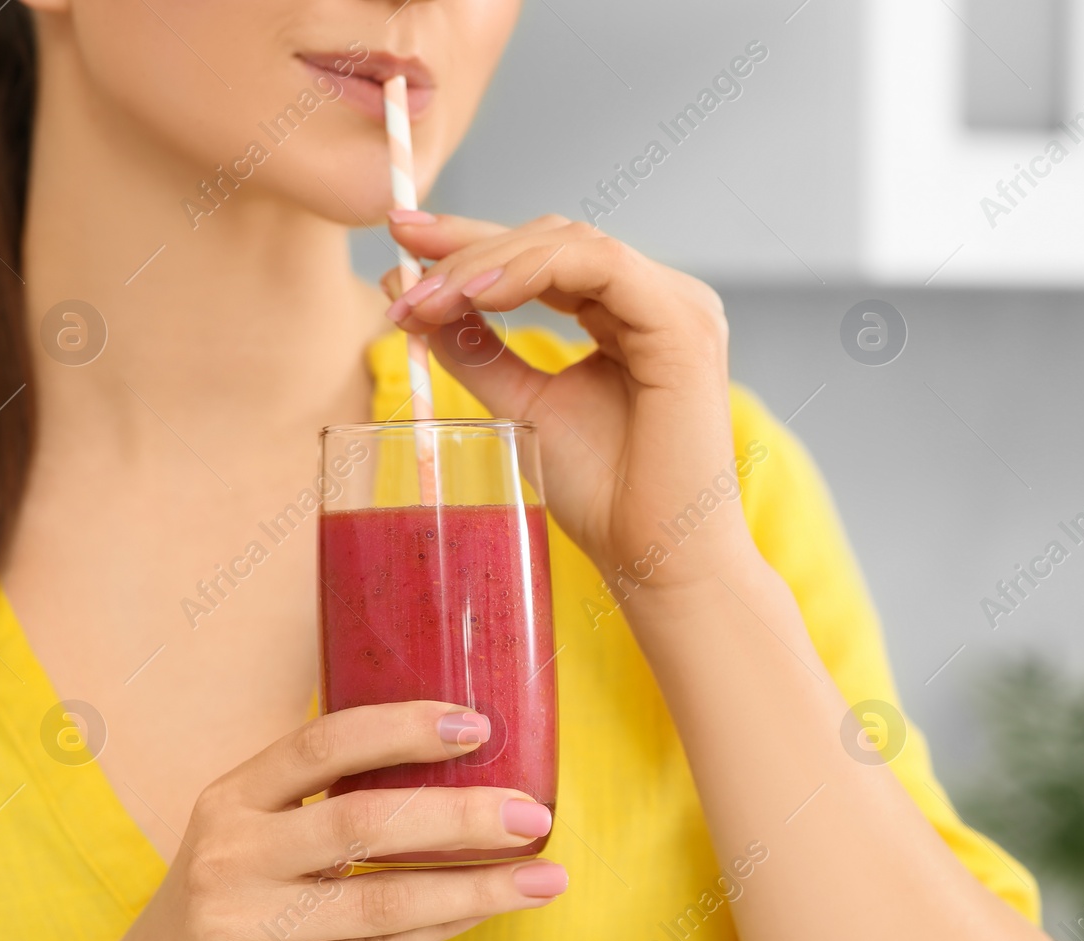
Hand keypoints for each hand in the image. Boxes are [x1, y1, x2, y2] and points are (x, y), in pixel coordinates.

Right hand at [9, 701, 565, 940]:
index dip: (403, 728)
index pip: (322, 743)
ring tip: (545, 874)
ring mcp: (248, 929)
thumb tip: (444, 758)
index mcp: (229, 801)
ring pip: (386, 901)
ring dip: (478, 887)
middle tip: (533, 811)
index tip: (477, 724)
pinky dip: (445, 927)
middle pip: (365, 824)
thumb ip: (314, 801)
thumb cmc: (220, 913)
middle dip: (462, 814)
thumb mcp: (242, 840)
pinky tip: (491, 908)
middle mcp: (233, 858)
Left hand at [382, 212, 759, 592]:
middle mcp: (660, 301)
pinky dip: (531, 269)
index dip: (471, 241)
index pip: (546, 258)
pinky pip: (599, 264)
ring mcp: (679, 306)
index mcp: (631, 317)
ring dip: (486, 261)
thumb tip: (411, 302)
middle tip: (400, 271)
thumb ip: (478, 351)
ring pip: (570, 242)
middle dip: (468, 246)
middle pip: (553, 239)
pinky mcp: (683, 322)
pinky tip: (476, 293)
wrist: (655, 558)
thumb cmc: (605, 498)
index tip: (401, 240)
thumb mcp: (522, 408)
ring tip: (426, 297)